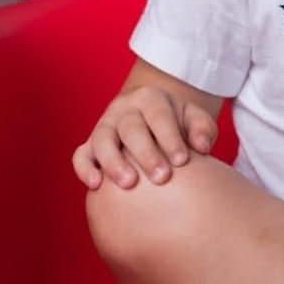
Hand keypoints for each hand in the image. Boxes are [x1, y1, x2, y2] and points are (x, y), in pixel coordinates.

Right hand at [71, 84, 217, 189]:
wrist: (153, 119)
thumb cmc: (179, 124)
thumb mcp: (195, 119)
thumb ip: (202, 128)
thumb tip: (203, 147)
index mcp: (151, 98)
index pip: (159, 116)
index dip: (170, 138)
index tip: (183, 161)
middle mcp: (124, 109)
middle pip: (131, 128)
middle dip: (146, 153)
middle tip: (162, 177)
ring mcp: (105, 126)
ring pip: (103, 140)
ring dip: (114, 162)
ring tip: (129, 183)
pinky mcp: (90, 145)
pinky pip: (81, 155)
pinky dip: (85, 169)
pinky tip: (96, 185)